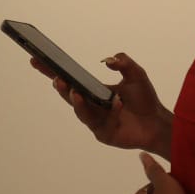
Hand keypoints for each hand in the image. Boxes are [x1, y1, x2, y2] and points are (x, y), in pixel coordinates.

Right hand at [36, 51, 171, 152]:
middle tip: (57, 78)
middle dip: (61, 87)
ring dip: (77, 102)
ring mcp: (95, 121)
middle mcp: (90, 105)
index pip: (70, 79)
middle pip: (69, 96)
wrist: (158, 123)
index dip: (52, 71)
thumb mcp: (136, 75)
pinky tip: (116, 104)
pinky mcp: (102, 134)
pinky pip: (100, 123)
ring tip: (75, 91)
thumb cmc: (145, 100)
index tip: (36, 60)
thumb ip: (124, 63)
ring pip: (80, 111)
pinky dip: (108, 112)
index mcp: (93, 90)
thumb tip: (108, 59)